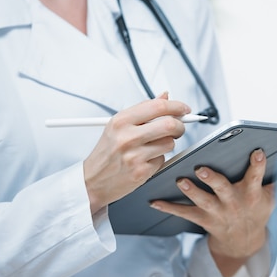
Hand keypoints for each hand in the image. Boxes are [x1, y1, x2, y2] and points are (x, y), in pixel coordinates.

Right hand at [84, 93, 189, 212]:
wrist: (92, 180)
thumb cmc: (107, 152)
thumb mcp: (118, 126)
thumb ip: (143, 110)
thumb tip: (165, 96)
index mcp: (121, 120)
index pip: (158, 106)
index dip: (177, 106)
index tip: (184, 109)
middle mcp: (127, 136)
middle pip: (170, 124)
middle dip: (180, 126)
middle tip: (178, 128)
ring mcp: (134, 155)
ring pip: (169, 143)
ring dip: (167, 144)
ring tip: (153, 147)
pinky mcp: (141, 172)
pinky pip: (163, 159)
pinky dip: (158, 159)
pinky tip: (146, 160)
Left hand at [151, 149, 273, 276]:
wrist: (243, 241)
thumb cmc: (256, 210)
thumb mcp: (271, 197)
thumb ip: (273, 178)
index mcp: (252, 194)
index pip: (256, 177)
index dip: (258, 165)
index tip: (257, 152)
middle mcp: (233, 203)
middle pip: (223, 189)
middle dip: (212, 179)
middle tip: (202, 168)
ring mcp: (217, 212)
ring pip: (202, 201)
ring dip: (190, 191)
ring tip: (180, 181)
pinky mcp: (203, 219)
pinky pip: (184, 213)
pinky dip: (168, 207)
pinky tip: (155, 201)